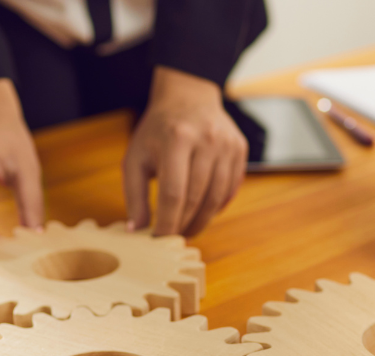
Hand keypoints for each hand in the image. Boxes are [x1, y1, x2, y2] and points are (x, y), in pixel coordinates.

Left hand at [123, 66, 246, 236]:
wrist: (188, 98)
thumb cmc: (157, 131)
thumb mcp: (136, 157)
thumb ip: (134, 195)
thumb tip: (137, 231)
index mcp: (176, 139)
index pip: (173, 193)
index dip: (167, 222)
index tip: (159, 239)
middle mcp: (206, 140)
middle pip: (197, 198)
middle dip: (184, 225)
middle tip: (173, 238)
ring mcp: (227, 144)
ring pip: (216, 197)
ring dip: (202, 221)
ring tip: (187, 230)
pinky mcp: (239, 149)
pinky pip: (230, 188)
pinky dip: (217, 206)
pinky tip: (203, 212)